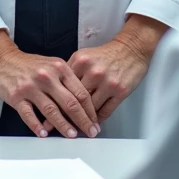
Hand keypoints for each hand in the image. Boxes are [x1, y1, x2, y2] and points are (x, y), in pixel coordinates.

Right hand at [0, 30, 100, 139]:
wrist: (3, 59)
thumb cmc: (29, 65)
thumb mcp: (52, 65)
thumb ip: (66, 81)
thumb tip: (82, 105)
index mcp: (59, 68)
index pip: (80, 91)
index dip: (90, 109)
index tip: (95, 121)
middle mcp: (47, 76)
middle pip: (70, 102)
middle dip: (83, 120)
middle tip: (90, 132)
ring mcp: (31, 86)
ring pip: (52, 110)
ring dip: (64, 126)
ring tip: (72, 136)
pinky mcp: (17, 96)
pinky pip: (29, 114)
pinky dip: (37, 126)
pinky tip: (44, 134)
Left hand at [46, 15, 166, 128]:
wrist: (131, 48)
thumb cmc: (106, 54)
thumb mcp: (85, 56)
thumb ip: (71, 71)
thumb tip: (56, 91)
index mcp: (81, 61)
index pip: (63, 86)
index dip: (54, 102)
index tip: (46, 115)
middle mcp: (93, 71)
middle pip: (75, 99)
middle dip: (65, 116)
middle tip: (56, 128)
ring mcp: (107, 82)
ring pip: (90, 108)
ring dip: (82, 121)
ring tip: (75, 130)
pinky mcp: (120, 91)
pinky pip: (106, 111)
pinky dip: (98, 120)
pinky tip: (93, 124)